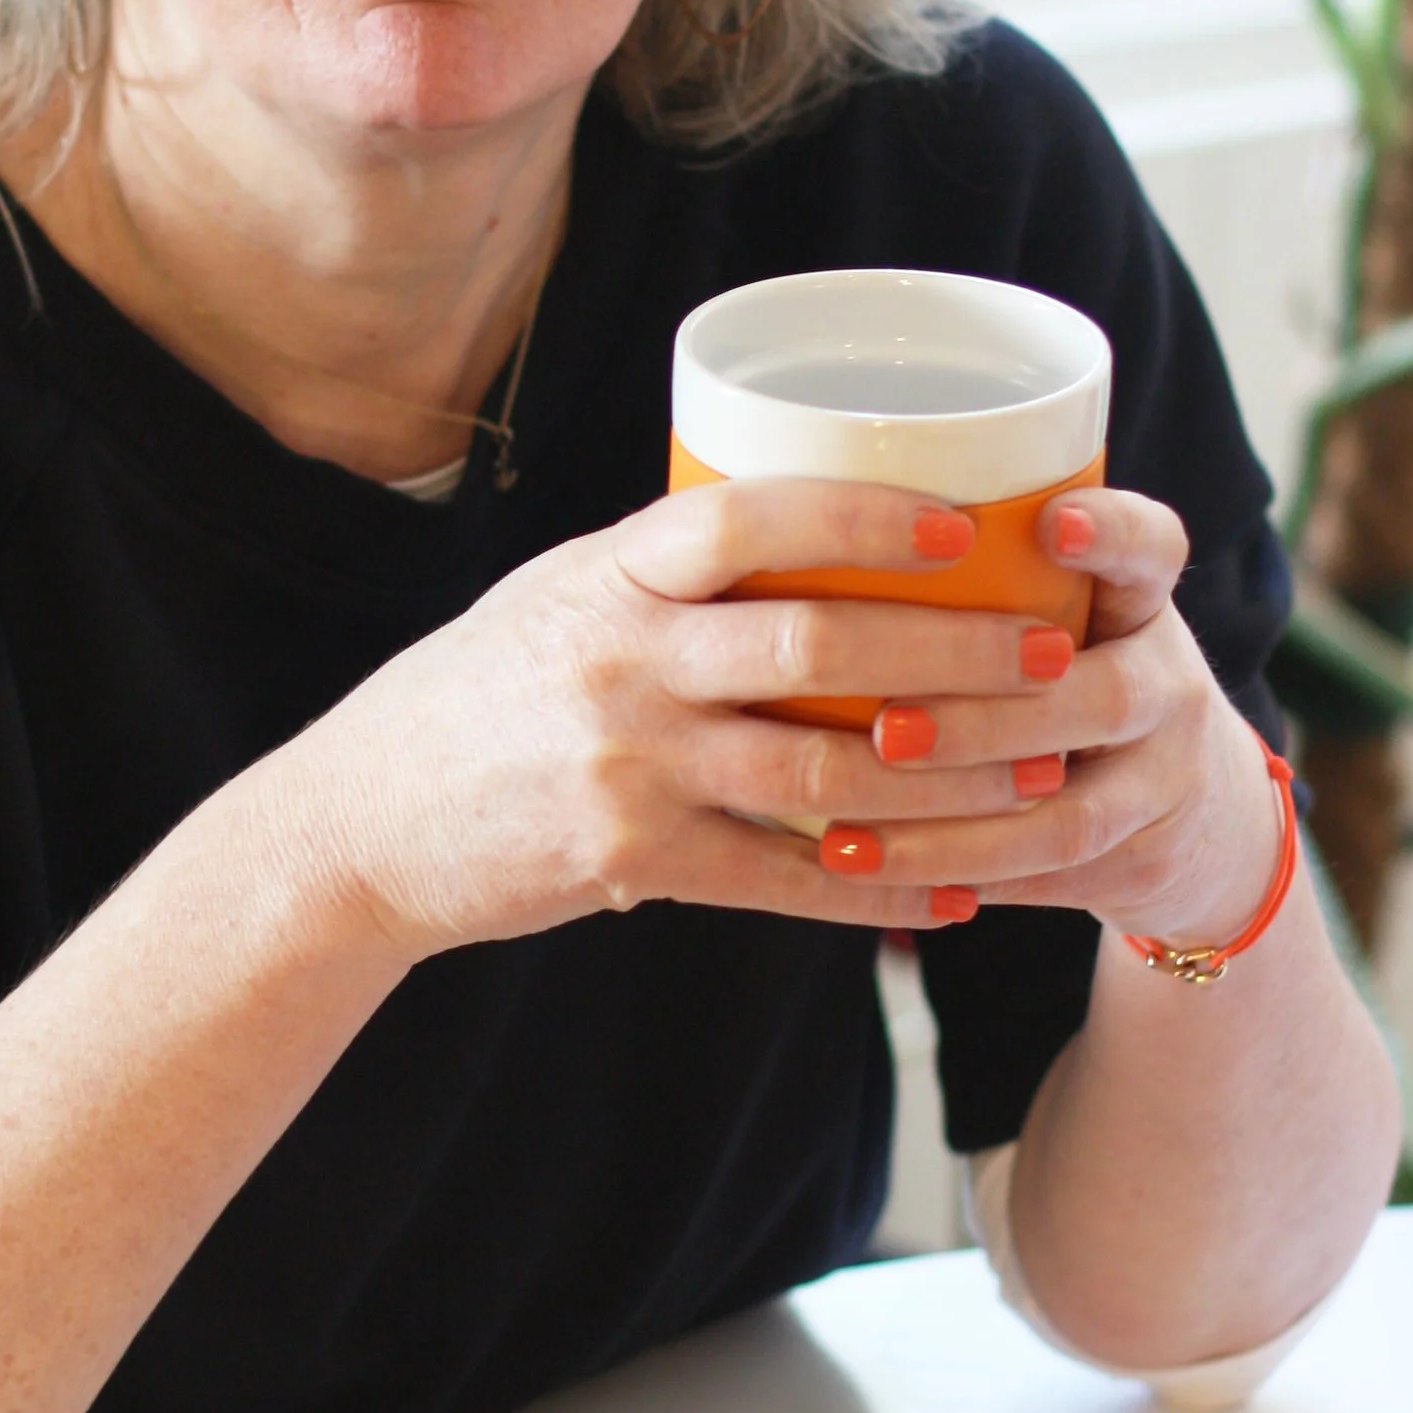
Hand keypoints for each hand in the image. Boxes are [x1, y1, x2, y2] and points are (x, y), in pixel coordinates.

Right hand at [279, 475, 1102, 958]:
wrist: (360, 825)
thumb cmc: (474, 700)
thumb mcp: (555, 601)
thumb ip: (666, 577)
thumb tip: (806, 531)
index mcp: (608, 578)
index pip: (747, 518)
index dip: (863, 517)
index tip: (963, 525)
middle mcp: (620, 664)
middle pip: (815, 649)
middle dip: (953, 653)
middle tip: (1052, 651)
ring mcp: (627, 767)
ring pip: (820, 774)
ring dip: (946, 778)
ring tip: (1040, 774)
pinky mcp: (630, 860)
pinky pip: (782, 882)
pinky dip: (878, 891)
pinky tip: (952, 895)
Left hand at [848, 485, 1285, 946]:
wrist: (1190, 812)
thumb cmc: (1069, 678)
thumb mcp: (1055, 616)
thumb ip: (970, 582)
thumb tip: (780, 524)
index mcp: (1139, 603)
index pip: (1152, 548)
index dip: (1112, 533)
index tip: (1050, 522)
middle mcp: (1168, 683)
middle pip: (1106, 695)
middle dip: (988, 716)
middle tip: (888, 729)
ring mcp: (1165, 778)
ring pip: (1071, 811)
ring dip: (954, 824)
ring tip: (847, 830)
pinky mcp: (1142, 858)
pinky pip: (1046, 877)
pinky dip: (952, 875)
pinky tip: (870, 874)